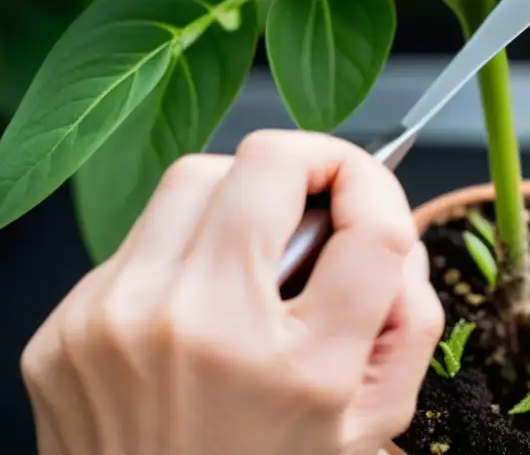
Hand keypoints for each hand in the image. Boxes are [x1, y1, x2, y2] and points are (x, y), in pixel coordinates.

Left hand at [20, 130, 443, 454]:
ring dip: (245, 192)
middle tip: (325, 192)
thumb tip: (396, 237)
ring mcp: (119, 323)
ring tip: (258, 242)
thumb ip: (409, 325)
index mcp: (298, 372)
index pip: (368, 229)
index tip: (375, 200)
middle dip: (316, 160)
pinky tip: (195, 297)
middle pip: (269, 162)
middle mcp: (202, 332)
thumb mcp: (368, 426)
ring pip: (196, 177)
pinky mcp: (63, 327)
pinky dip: (183, 246)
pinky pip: (140, 237)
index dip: (383, 190)